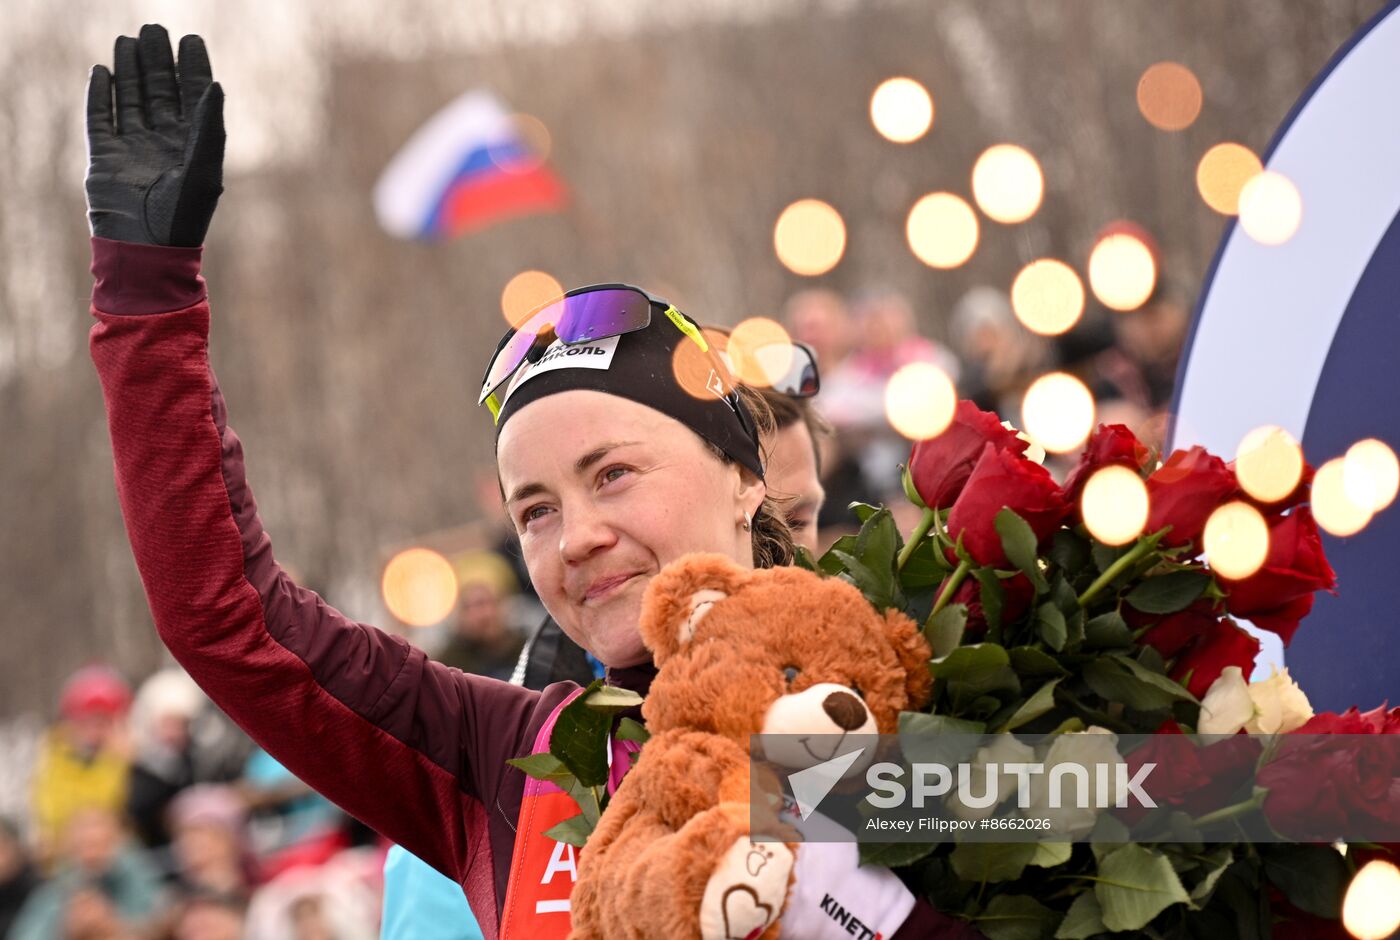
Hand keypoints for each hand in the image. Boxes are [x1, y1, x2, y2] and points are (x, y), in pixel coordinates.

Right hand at [86, 24, 224, 246]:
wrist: (145, 248)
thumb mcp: (203, 169)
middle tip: (155, 29)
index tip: (190, 39)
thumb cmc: (182, 215)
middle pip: (160, 90)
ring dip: (130, 70)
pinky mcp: (105, 156)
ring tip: (129, 40)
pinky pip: (101, 118)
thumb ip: (209, 127)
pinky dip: (101, 95)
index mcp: (193, 144)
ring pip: (131, 98)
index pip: (194, 97)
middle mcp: (165, 141)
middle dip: (158, 60)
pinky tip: (102, 71)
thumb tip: (216, 85)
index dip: (192, 68)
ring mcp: (134, 147)